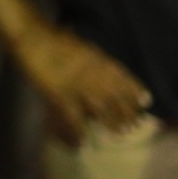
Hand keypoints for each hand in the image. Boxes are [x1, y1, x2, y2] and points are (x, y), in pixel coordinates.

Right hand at [13, 23, 150, 145]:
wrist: (31, 36)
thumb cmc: (52, 36)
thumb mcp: (80, 44)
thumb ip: (91, 57)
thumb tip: (101, 66)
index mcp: (98, 58)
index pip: (122, 77)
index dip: (135, 90)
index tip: (146, 102)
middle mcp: (93, 73)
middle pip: (115, 96)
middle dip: (127, 111)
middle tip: (136, 125)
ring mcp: (77, 85)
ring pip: (101, 108)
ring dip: (112, 122)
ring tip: (121, 134)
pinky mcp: (60, 94)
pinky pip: (74, 116)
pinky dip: (79, 131)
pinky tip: (84, 142)